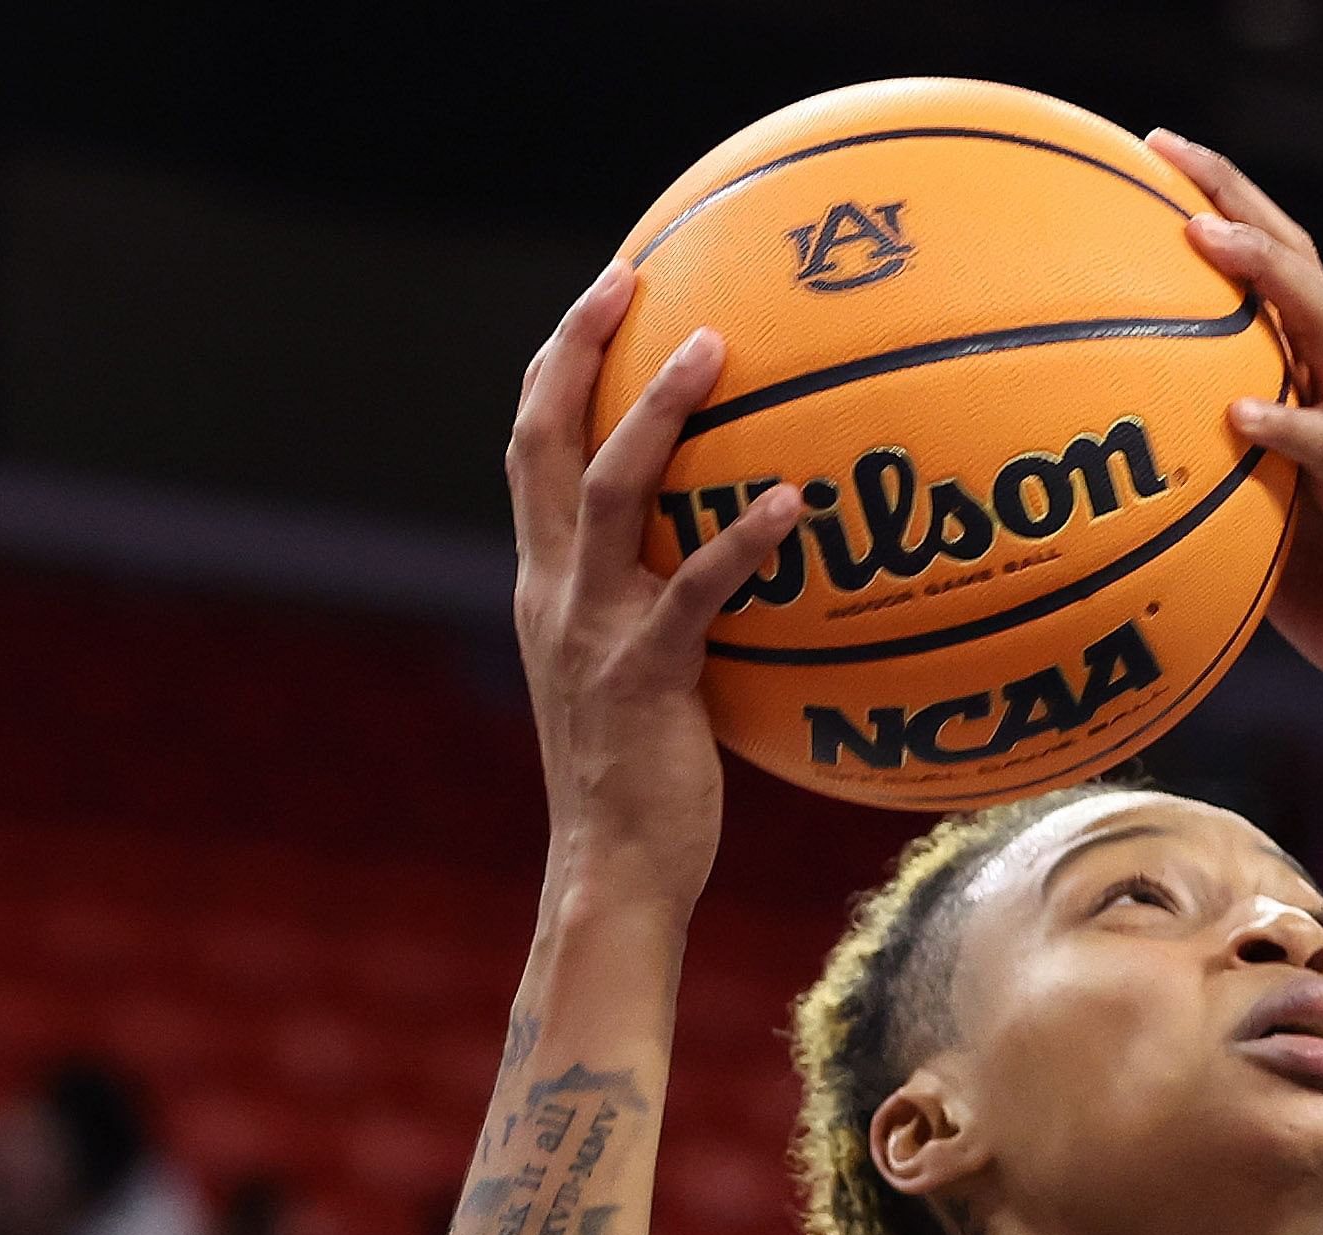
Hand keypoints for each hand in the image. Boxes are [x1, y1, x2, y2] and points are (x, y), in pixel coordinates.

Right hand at [506, 265, 800, 904]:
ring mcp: (593, 630)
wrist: (613, 870)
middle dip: (578, 350)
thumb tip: (743, 561)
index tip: (599, 298)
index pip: (531, 450)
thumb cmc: (644, 783)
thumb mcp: (638, 677)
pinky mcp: (645, 676)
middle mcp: (555, 591)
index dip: (556, 368)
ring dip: (659, 413)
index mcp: (546, 585)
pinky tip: (791, 502)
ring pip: (610, 490)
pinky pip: (693, 589)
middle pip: (545, 439)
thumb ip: (663, 610)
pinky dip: (738, 540)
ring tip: (714, 350)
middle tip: (629, 277)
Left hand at [1147, 132, 1322, 728]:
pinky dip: (1286, 422)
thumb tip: (1111, 481)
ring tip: (1206, 238)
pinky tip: (1240, 411)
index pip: (1277, 276)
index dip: (1225, 208)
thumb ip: (1211, 484)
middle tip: (1167, 149)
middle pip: (1300, 265)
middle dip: (1237, 198)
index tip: (1153, 158)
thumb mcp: (1259, 530)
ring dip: (1267, 274)